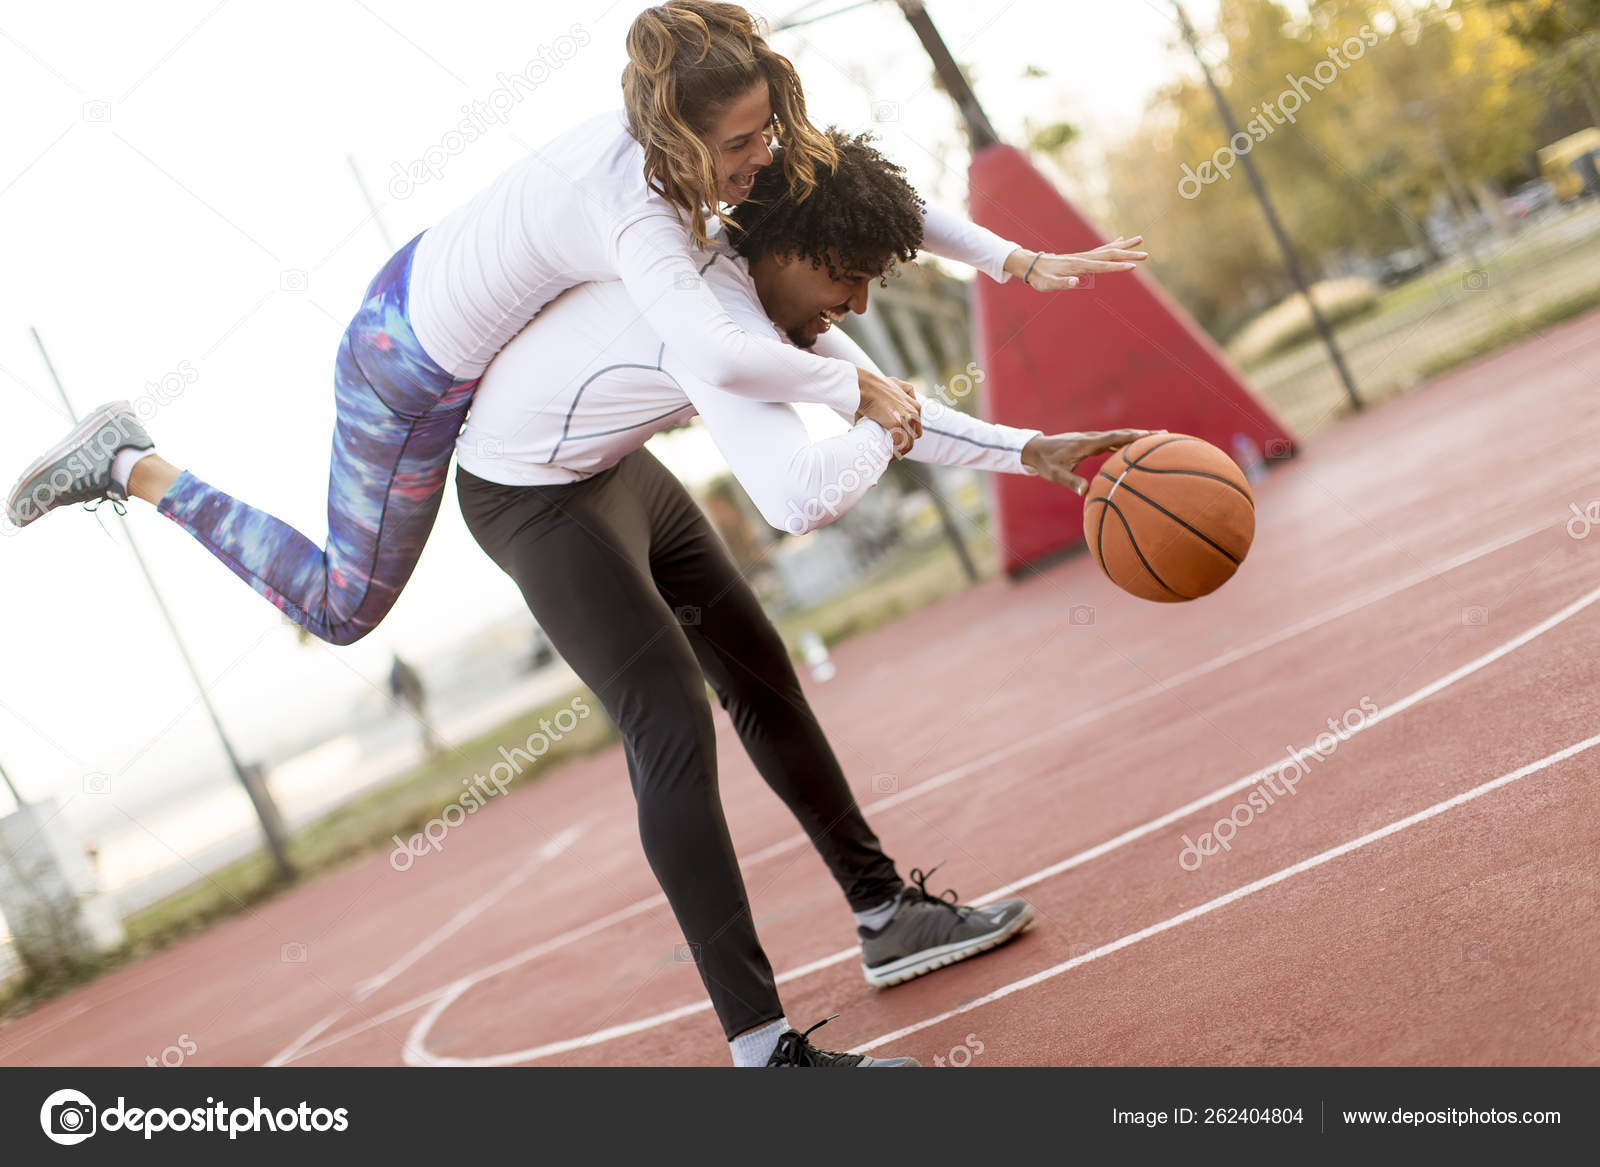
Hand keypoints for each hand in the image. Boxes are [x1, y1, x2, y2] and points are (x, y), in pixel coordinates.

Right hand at [855, 369, 921, 454]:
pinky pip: (899, 444)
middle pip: (914, 436)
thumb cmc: (872, 386)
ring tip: (888, 456)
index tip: (896, 440)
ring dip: (899, 451)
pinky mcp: (897, 423)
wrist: (864, 385)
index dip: (906, 435)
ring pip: (908, 443)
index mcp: (914, 404)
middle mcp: (914, 411)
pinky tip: (886, 456)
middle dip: (904, 444)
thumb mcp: (894, 384)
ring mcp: (906, 418)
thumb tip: (888, 408)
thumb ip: (898, 394)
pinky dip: (893, 453)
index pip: (916, 426)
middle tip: (891, 450)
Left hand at [1004, 236, 1148, 290]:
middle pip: (1110, 255)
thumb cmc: (1040, 278)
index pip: (1102, 267)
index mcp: (1079, 266)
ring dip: (1124, 246)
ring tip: (1139, 239)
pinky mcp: (1082, 257)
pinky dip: (1113, 244)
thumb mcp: (1048, 285)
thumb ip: (1062, 283)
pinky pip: (1101, 249)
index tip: (1133, 266)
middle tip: (1145, 254)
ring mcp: (1084, 256)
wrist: (1032, 265)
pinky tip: (1120, 240)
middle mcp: (1083, 258)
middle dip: (1127, 255)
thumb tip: (1076, 282)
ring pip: (1108, 249)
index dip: (1117, 267)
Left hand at [1020, 429, 1162, 494]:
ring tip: (1158, 438)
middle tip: (1164, 434)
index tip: (1148, 436)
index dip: (1130, 437)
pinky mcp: (1091, 442)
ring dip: (1137, 436)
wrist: (1036, 449)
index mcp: (1086, 444)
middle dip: (1142, 434)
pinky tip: (1137, 446)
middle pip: (1121, 434)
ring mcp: (1092, 439)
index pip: (1112, 438)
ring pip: (1118, 436)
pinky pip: (1112, 441)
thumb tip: (1085, 492)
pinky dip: (1126, 442)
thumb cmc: (1046, 463)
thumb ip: (1071, 482)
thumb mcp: (1056, 475)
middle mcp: (1092, 438)